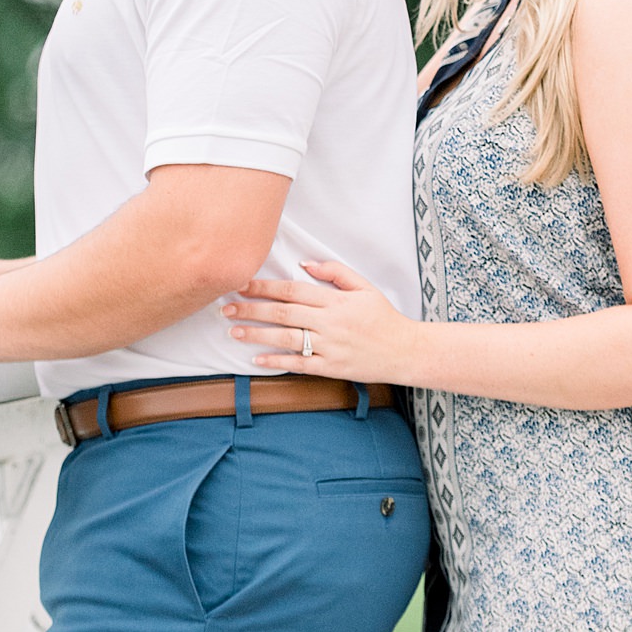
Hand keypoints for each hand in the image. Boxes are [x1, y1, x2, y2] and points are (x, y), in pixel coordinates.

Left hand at [222, 259, 423, 383]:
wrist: (405, 351)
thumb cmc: (383, 316)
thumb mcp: (363, 286)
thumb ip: (334, 271)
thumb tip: (304, 263)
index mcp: (335, 300)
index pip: (292, 290)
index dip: (264, 286)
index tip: (241, 284)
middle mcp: (329, 322)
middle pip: (283, 313)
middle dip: (252, 309)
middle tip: (226, 308)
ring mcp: (330, 347)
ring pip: (287, 339)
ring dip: (257, 335)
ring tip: (234, 331)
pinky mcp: (332, 368)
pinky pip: (300, 364)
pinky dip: (277, 361)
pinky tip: (256, 359)